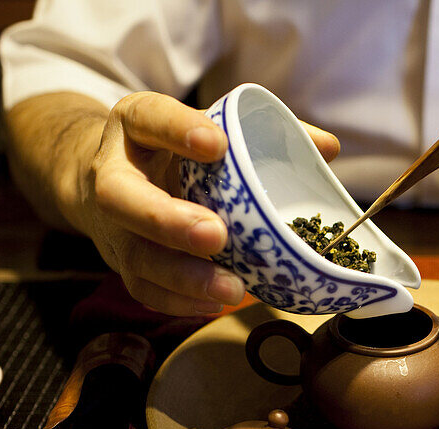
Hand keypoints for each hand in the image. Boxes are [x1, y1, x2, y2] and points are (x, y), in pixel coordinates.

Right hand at [82, 92, 339, 314]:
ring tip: (232, 288)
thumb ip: (262, 135)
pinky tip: (217, 303)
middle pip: (122, 197)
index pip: (149, 117)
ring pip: (136, 254)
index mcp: (135, 125)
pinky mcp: (123, 264)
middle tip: (216, 235)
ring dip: (185, 276)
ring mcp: (113, 225)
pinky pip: (145, 289)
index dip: (178, 129)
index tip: (217, 144)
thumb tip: (327, 148)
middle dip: (169, 220)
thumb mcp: (205, 128)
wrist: (111, 178)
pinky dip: (181, 301)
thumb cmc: (173, 152)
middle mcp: (113, 173)